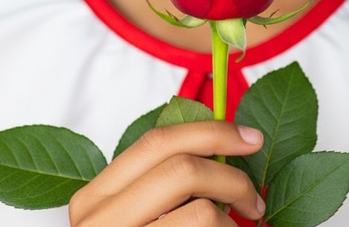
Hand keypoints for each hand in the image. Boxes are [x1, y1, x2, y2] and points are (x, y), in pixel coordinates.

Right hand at [68, 121, 264, 225]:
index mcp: (95, 198)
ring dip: (233, 224)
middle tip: (253, 199)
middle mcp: (101, 223)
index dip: (210, 131)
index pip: (157, 142)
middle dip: (232, 177)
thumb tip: (221, 144)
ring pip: (203, 212)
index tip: (248, 137)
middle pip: (182, 169)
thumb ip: (161, 181)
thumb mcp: (134, 216)